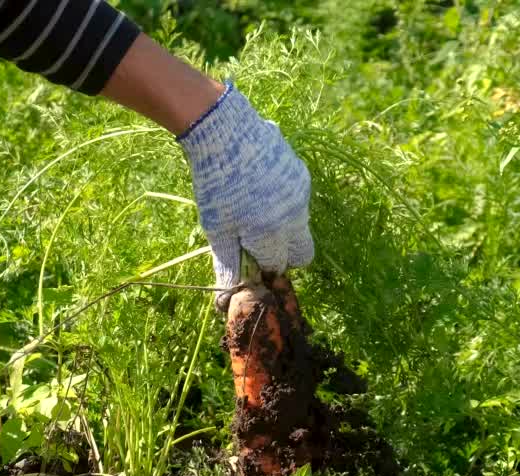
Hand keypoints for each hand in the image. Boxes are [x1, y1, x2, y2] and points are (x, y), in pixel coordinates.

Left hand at [177, 82, 313, 309]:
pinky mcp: (300, 171)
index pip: (279, 266)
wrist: (224, 131)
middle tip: (257, 241)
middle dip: (284, 253)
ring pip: (299, 222)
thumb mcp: (217, 228)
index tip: (247, 256)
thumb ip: (227, 264)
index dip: (262, 266)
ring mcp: (301, 192)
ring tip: (251, 205)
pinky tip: (257, 184)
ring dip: (282, 225)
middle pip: (302, 251)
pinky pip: (296, 197)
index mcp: (275, 233)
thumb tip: (226, 300)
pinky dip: (282, 200)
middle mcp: (296, 215)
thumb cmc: (216, 184)